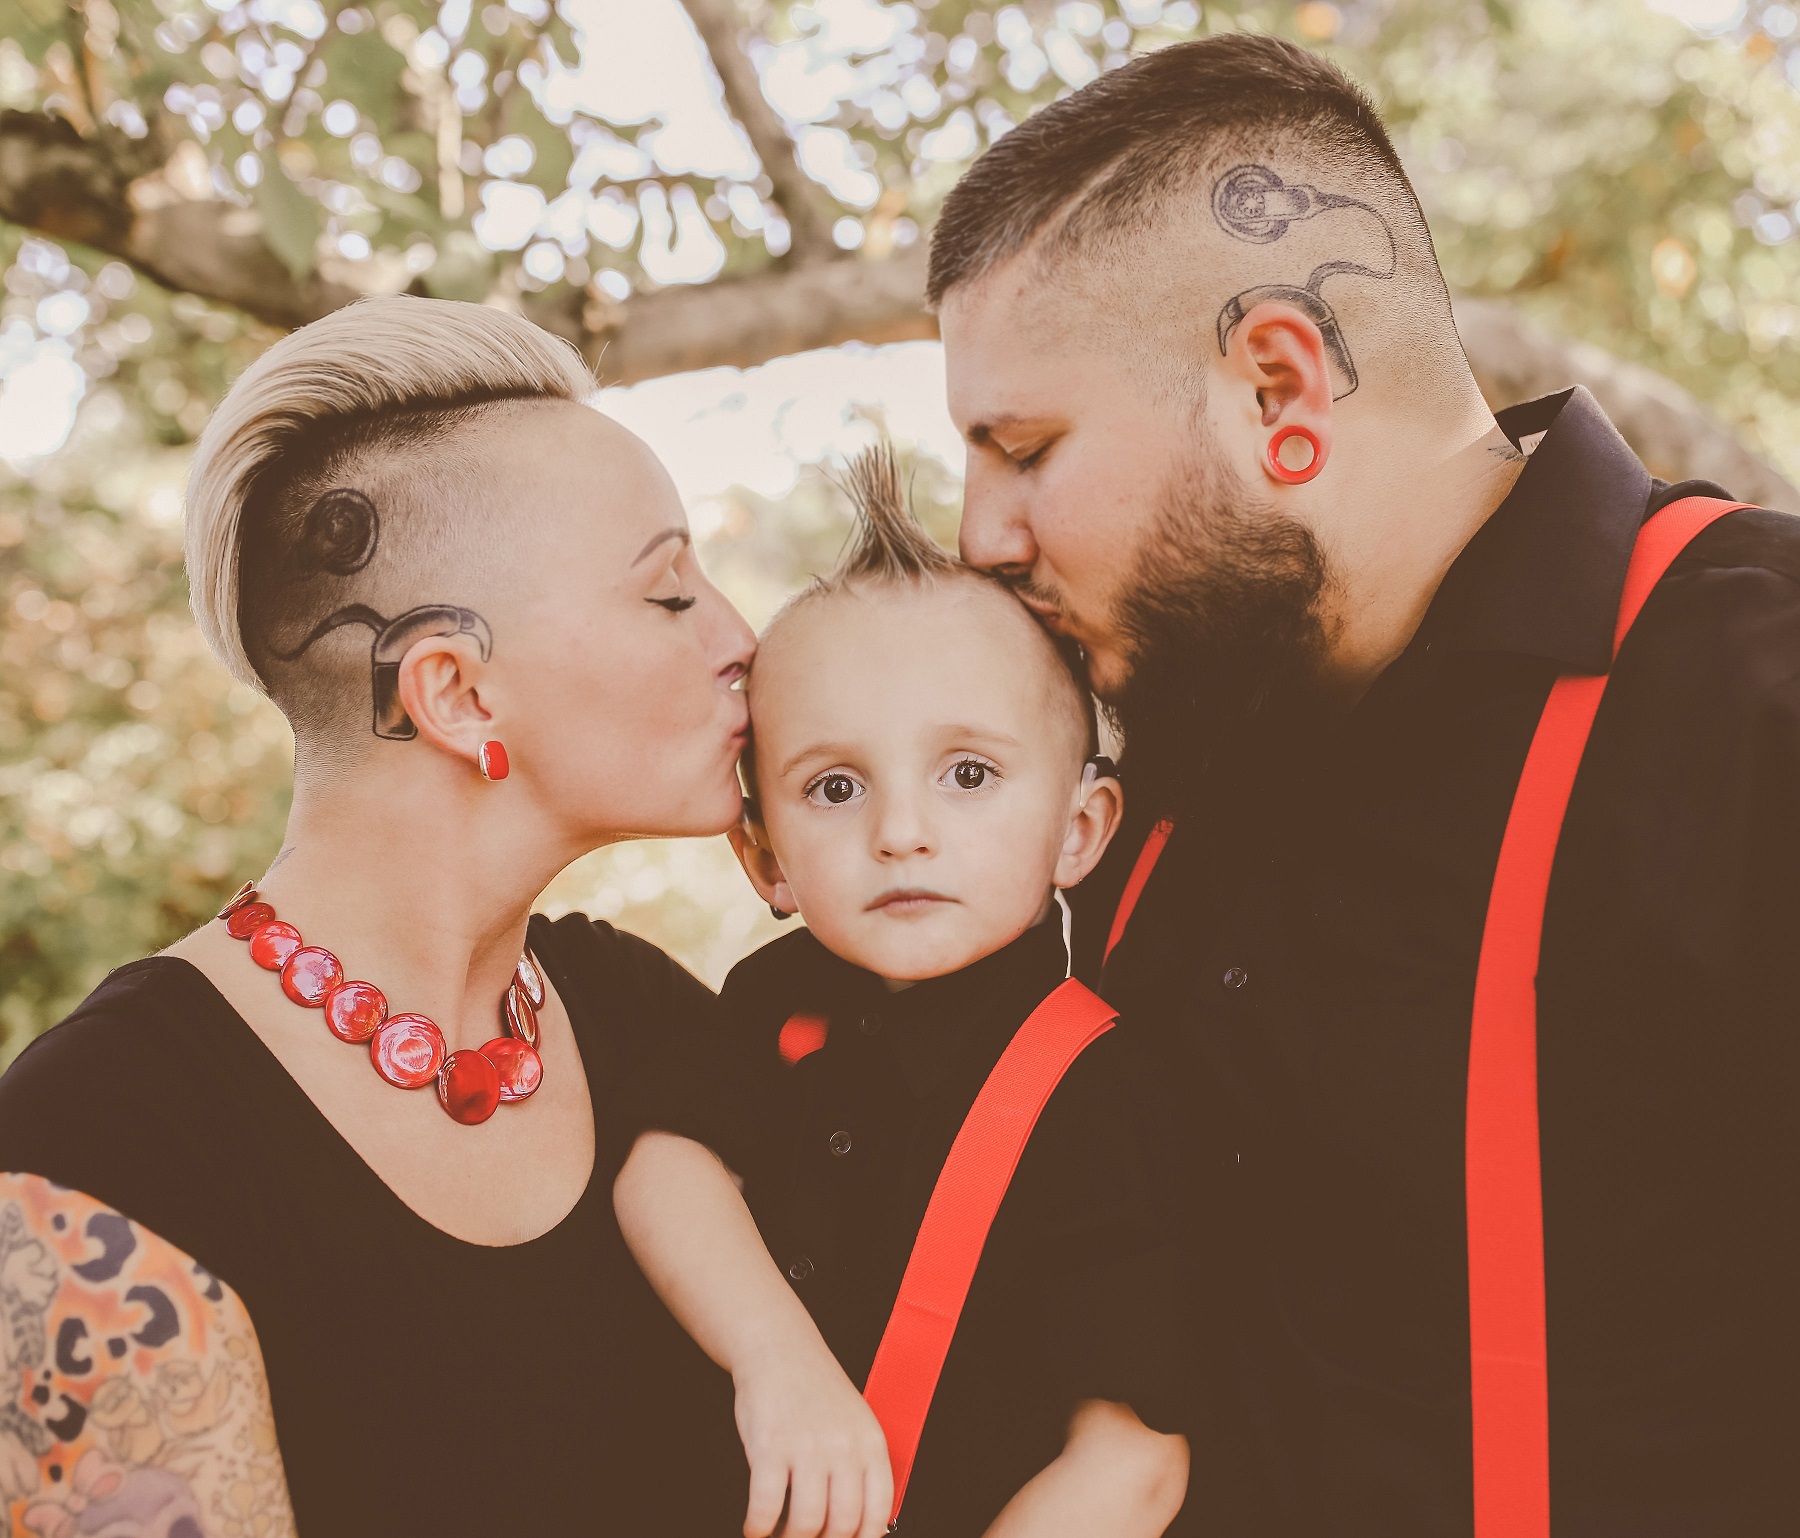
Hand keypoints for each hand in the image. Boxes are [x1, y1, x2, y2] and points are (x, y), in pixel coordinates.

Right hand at [733, 1332, 893, 1537]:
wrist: (779, 1349)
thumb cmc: (814, 1390)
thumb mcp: (854, 1422)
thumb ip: (860, 1468)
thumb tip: (863, 1526)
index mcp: (870, 1443)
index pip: (877, 1513)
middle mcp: (843, 1446)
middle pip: (842, 1525)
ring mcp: (807, 1446)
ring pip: (806, 1523)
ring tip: (779, 1535)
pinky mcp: (770, 1446)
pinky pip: (766, 1506)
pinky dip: (758, 1527)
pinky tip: (755, 1526)